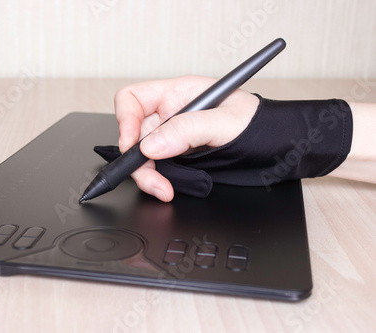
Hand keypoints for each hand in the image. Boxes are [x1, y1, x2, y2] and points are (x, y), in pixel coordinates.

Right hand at [115, 75, 258, 201]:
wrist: (277, 146)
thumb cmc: (258, 124)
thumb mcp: (225, 123)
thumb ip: (187, 130)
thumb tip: (151, 145)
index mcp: (178, 94)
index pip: (133, 98)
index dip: (125, 119)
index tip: (132, 142)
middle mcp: (171, 115)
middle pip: (133, 134)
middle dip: (137, 158)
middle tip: (150, 176)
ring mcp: (172, 138)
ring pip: (141, 156)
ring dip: (146, 175)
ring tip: (163, 188)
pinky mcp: (177, 158)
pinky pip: (154, 169)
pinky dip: (156, 182)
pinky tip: (167, 188)